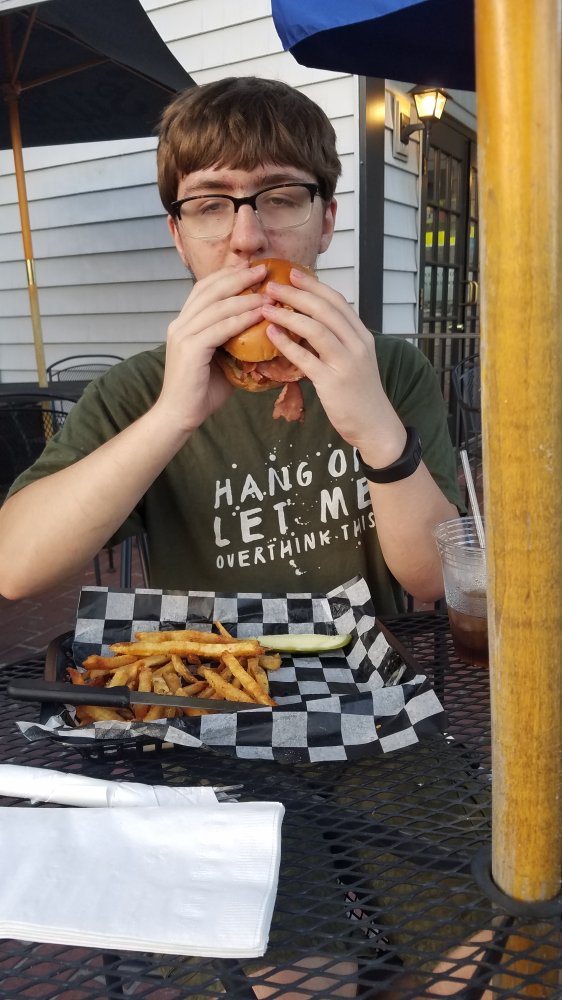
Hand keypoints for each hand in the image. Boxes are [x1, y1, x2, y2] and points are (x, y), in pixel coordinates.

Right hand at [153, 262, 267, 433]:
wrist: (179, 416)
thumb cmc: (202, 392)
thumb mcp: (221, 359)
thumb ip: (234, 342)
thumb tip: (263, 331)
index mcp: (184, 323)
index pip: (205, 288)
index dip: (228, 275)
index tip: (252, 267)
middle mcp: (180, 324)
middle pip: (211, 290)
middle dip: (239, 276)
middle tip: (264, 269)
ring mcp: (183, 335)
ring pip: (217, 306)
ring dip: (245, 296)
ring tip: (268, 291)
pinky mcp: (190, 349)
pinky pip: (220, 328)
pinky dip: (242, 319)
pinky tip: (260, 314)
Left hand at [262, 268, 400, 452]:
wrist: (374, 425)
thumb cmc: (359, 393)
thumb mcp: (354, 360)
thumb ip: (338, 340)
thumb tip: (311, 321)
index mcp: (362, 336)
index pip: (337, 301)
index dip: (314, 285)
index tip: (292, 274)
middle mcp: (357, 345)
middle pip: (325, 310)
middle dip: (296, 294)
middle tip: (272, 285)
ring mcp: (346, 363)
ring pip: (316, 329)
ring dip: (288, 314)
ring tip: (266, 307)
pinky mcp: (332, 382)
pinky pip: (306, 358)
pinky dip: (287, 344)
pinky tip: (271, 334)